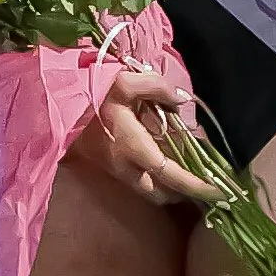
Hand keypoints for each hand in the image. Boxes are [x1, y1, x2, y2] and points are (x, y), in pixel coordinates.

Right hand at [71, 64, 212, 206]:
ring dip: (174, 191)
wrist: (57, 105)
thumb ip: (157, 87)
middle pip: (162, 194)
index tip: (219, 190)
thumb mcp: (124, 80)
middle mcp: (124, 166)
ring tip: (196, 179)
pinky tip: (174, 168)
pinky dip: (162, 182)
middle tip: (211, 187)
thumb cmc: (93, 92)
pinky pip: (142, 184)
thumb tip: (181, 101)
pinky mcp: (112, 169)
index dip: (195, 184)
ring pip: (151, 193)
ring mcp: (116, 170)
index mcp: (130, 145)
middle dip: (187, 194)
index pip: (168, 173)